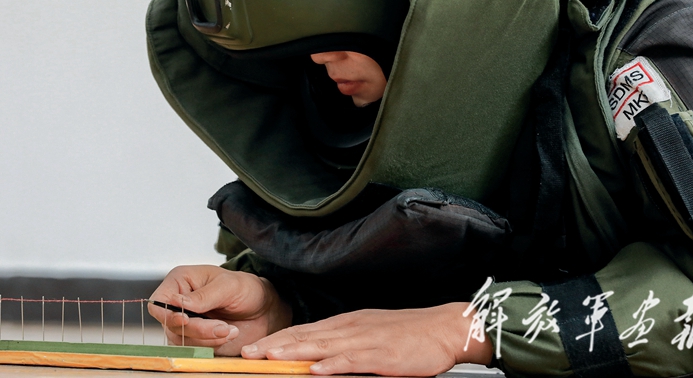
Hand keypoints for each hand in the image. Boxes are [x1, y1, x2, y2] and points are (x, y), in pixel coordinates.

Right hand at [147, 265, 291, 354]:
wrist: (263, 309)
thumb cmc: (246, 289)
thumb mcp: (228, 286)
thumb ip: (203, 296)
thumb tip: (176, 302)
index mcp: (181, 281)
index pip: (158, 301)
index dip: (167, 314)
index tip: (186, 320)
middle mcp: (178, 302)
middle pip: (170, 324)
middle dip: (197, 329)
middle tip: (222, 326)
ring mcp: (186, 322)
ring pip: (181, 339)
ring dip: (206, 338)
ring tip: (230, 329)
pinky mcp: (195, 338)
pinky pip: (193, 349)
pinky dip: (210, 345)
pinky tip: (228, 334)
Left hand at [241, 303, 491, 375]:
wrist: (444, 327)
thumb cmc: (408, 333)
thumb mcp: (370, 332)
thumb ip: (344, 342)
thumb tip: (318, 356)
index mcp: (348, 322)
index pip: (305, 330)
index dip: (279, 338)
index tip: (255, 346)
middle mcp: (352, 327)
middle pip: (308, 336)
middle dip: (277, 345)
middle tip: (249, 352)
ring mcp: (367, 340)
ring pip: (324, 346)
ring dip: (296, 352)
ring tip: (271, 357)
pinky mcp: (383, 355)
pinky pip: (354, 360)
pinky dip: (334, 364)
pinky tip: (317, 369)